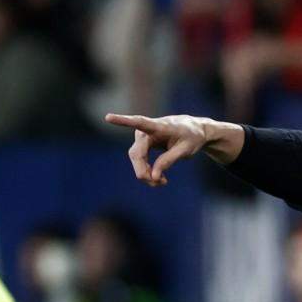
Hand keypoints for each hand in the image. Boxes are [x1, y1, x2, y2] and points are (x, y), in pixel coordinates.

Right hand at [105, 113, 244, 185]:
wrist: (194, 132)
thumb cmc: (191, 137)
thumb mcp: (185, 150)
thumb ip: (169, 161)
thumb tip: (153, 176)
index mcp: (159, 126)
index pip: (139, 122)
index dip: (123, 121)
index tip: (108, 117)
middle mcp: (146, 130)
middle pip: (136, 154)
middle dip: (143, 171)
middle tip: (158, 184)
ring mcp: (142, 137)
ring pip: (136, 159)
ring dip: (146, 173)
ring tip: (162, 182)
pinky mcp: (143, 145)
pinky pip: (140, 161)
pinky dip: (147, 172)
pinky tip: (159, 179)